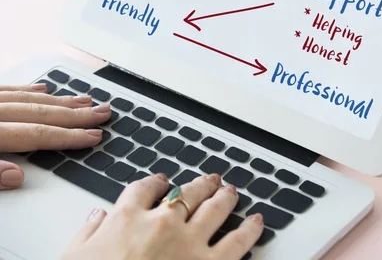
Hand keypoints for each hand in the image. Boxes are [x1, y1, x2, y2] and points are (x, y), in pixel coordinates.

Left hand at [0, 84, 110, 189]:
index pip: (37, 135)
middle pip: (41, 113)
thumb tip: (16, 176)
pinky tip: (43, 89)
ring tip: (84, 101)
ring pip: (28, 99)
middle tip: (101, 113)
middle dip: (76, 115)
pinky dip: (28, 90)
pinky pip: (7, 89)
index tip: (93, 136)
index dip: (68, 136)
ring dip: (60, 101)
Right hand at [63, 173, 263, 259]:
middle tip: (210, 180)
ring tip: (231, 190)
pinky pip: (237, 242)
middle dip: (201, 184)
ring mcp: (189, 242)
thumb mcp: (73, 257)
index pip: (145, 189)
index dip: (156, 182)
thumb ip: (87, 233)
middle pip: (187, 193)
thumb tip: (97, 217)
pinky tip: (257, 221)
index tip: (162, 181)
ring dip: (225, 196)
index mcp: (127, 218)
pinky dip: (250, 229)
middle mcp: (162, 223)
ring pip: (215, 208)